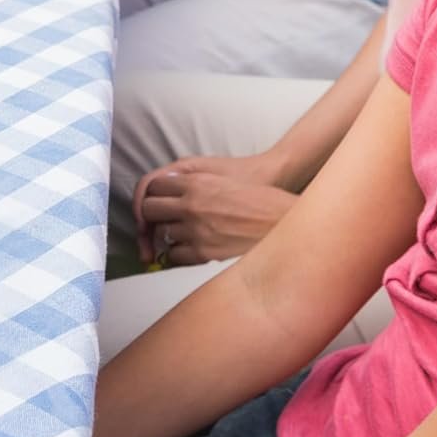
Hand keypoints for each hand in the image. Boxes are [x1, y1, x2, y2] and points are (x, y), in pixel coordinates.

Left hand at [132, 157, 297, 264]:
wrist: (286, 223)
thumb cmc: (261, 200)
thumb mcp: (225, 181)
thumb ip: (196, 182)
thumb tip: (171, 188)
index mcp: (198, 182)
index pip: (154, 185)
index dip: (154, 194)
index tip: (156, 201)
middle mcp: (192, 205)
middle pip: (150, 209)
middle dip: (152, 216)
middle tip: (159, 221)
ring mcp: (196, 230)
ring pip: (163, 234)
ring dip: (168, 235)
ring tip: (182, 235)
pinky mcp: (204, 254)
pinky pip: (175, 255)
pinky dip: (179, 254)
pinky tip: (191, 250)